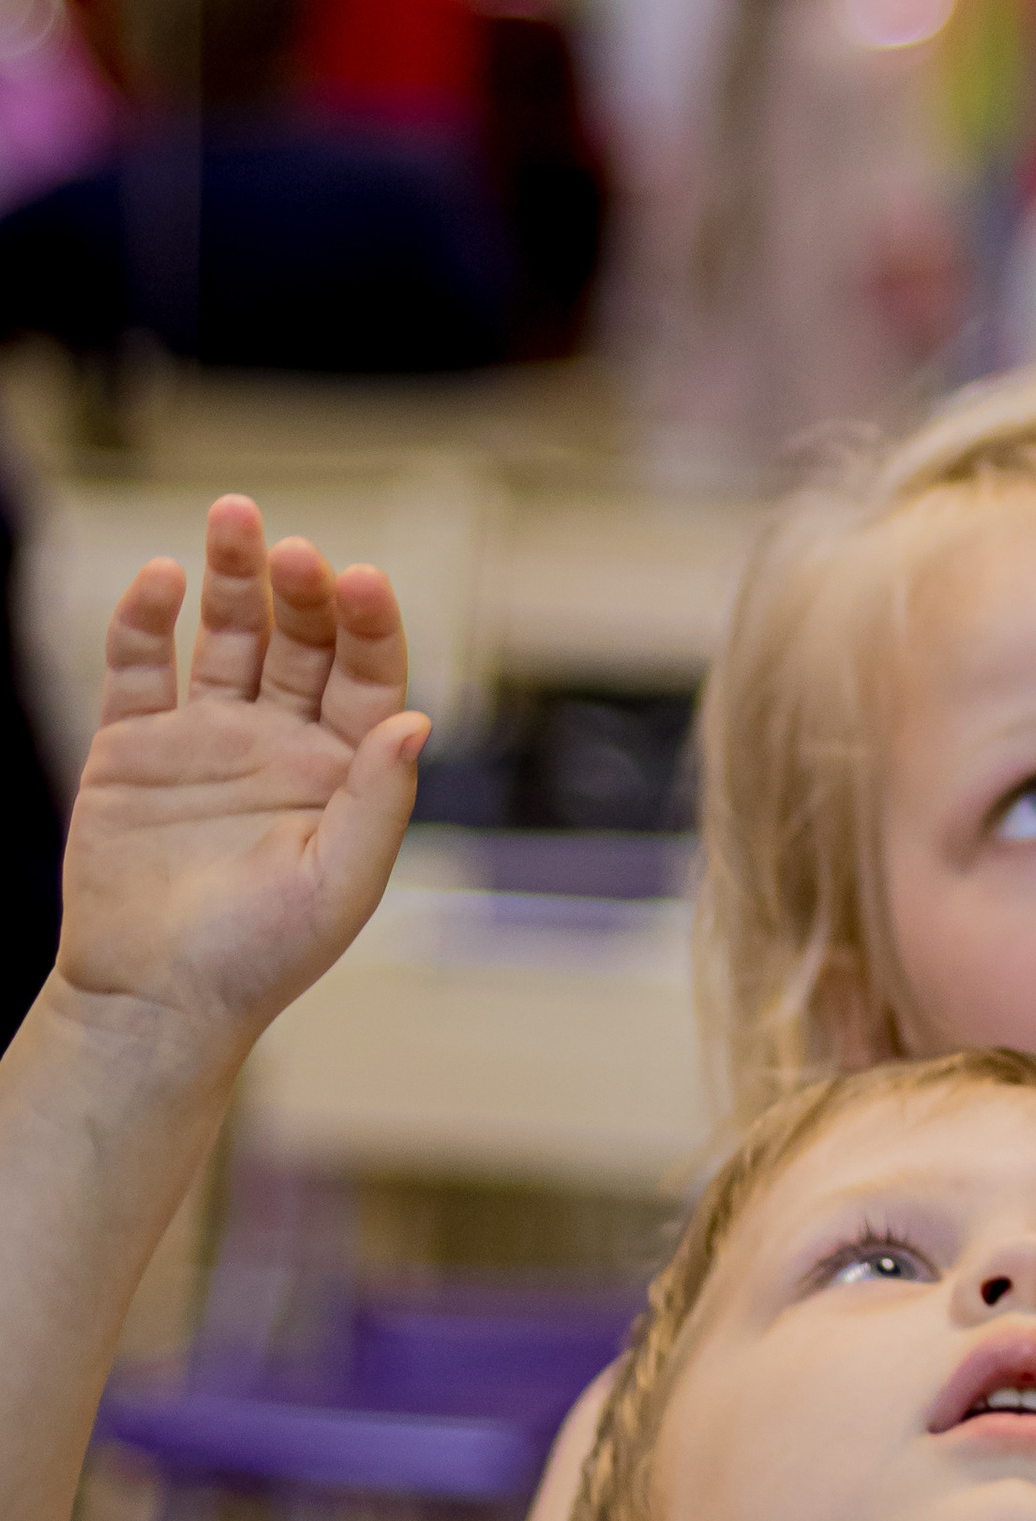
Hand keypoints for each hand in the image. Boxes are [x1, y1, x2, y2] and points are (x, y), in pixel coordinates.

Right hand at [56, 499, 426, 1055]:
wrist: (152, 1004)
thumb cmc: (257, 960)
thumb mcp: (337, 886)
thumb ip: (378, 802)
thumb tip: (416, 722)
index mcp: (341, 770)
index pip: (367, 674)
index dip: (368, 623)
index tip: (361, 579)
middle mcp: (279, 741)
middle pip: (299, 640)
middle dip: (299, 587)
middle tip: (290, 548)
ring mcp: (206, 739)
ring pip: (226, 635)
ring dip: (230, 577)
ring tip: (233, 517)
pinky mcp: (133, 747)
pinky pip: (141, 669)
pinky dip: (146, 622)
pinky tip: (159, 580)